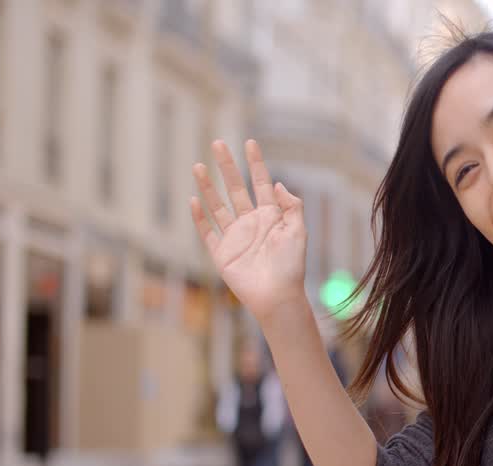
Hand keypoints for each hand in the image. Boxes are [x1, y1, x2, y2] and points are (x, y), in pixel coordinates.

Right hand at [191, 139, 307, 321]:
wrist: (277, 296)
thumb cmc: (291, 266)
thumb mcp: (299, 231)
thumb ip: (291, 206)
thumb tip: (277, 184)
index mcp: (271, 216)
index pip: (261, 183)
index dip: (256, 163)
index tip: (249, 143)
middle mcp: (251, 222)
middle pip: (236, 188)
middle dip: (227, 166)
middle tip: (218, 143)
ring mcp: (235, 237)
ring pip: (218, 205)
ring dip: (208, 186)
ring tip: (198, 165)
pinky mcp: (222, 253)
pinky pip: (207, 231)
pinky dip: (199, 217)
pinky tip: (194, 200)